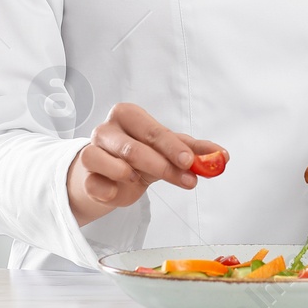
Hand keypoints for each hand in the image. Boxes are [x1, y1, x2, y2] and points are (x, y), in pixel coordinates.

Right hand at [66, 102, 226, 227]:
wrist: (107, 175)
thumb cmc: (140, 155)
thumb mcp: (168, 150)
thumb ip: (195, 151)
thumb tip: (222, 156)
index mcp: (128, 115)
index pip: (154, 131)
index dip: (174, 147)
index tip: (191, 162)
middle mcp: (107, 129)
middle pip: (134, 148)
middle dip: (163, 166)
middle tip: (187, 179)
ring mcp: (92, 151)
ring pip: (112, 164)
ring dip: (132, 176)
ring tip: (140, 180)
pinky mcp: (85, 176)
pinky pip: (96, 184)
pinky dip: (109, 191)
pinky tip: (117, 192)